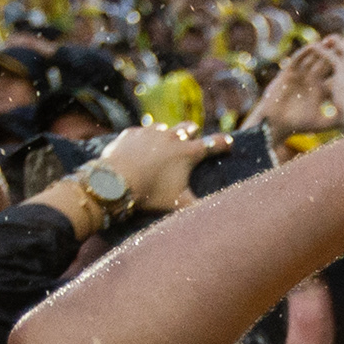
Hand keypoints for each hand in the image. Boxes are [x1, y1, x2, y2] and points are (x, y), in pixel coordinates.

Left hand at [96, 121, 219, 214]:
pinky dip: (143, 140)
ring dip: (166, 136)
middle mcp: (171, 137)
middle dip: (193, 132)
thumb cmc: (151, 193)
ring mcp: (150, 132)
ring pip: (164, 127)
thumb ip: (198, 207)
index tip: (228, 142)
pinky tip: (138, 151)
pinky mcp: (131, 133)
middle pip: (189, 127)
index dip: (222, 143)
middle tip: (192, 139)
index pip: (212, 144)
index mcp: (187, 153)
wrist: (115, 182)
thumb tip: (217, 216)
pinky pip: (141, 133)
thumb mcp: (178, 203)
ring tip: (161, 148)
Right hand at [253, 40, 341, 142]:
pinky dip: (304, 53)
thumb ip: (335, 121)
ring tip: (330, 41)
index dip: (343, 70)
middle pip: (324, 63)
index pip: (333, 76)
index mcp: (318, 90)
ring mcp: (299, 76)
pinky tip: (312, 47)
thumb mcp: (321, 123)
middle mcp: (309, 80)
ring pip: (312, 59)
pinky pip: (297, 60)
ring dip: (320, 49)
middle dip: (334, 54)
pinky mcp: (288, 74)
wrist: (276, 124)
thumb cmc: (297, 125)